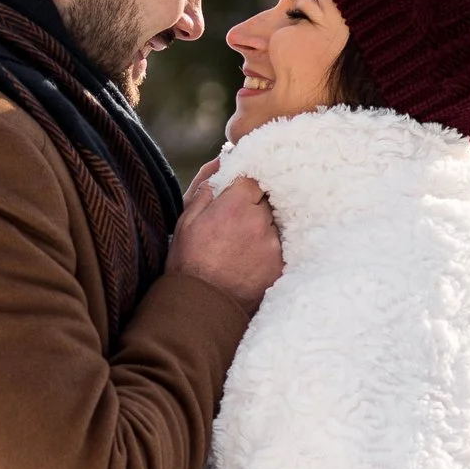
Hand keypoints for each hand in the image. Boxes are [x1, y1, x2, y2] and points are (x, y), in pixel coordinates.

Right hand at [167, 172, 283, 311]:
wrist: (202, 308)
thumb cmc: (189, 262)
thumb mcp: (187, 219)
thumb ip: (208, 185)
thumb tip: (225, 159)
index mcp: (236, 205)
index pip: (256, 177)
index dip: (247, 185)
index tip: (239, 195)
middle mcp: (260, 221)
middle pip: (270, 198)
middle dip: (257, 205)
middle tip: (237, 225)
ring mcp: (275, 245)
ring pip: (278, 222)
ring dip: (266, 227)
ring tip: (243, 246)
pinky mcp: (282, 265)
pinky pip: (282, 246)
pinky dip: (271, 249)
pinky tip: (251, 260)